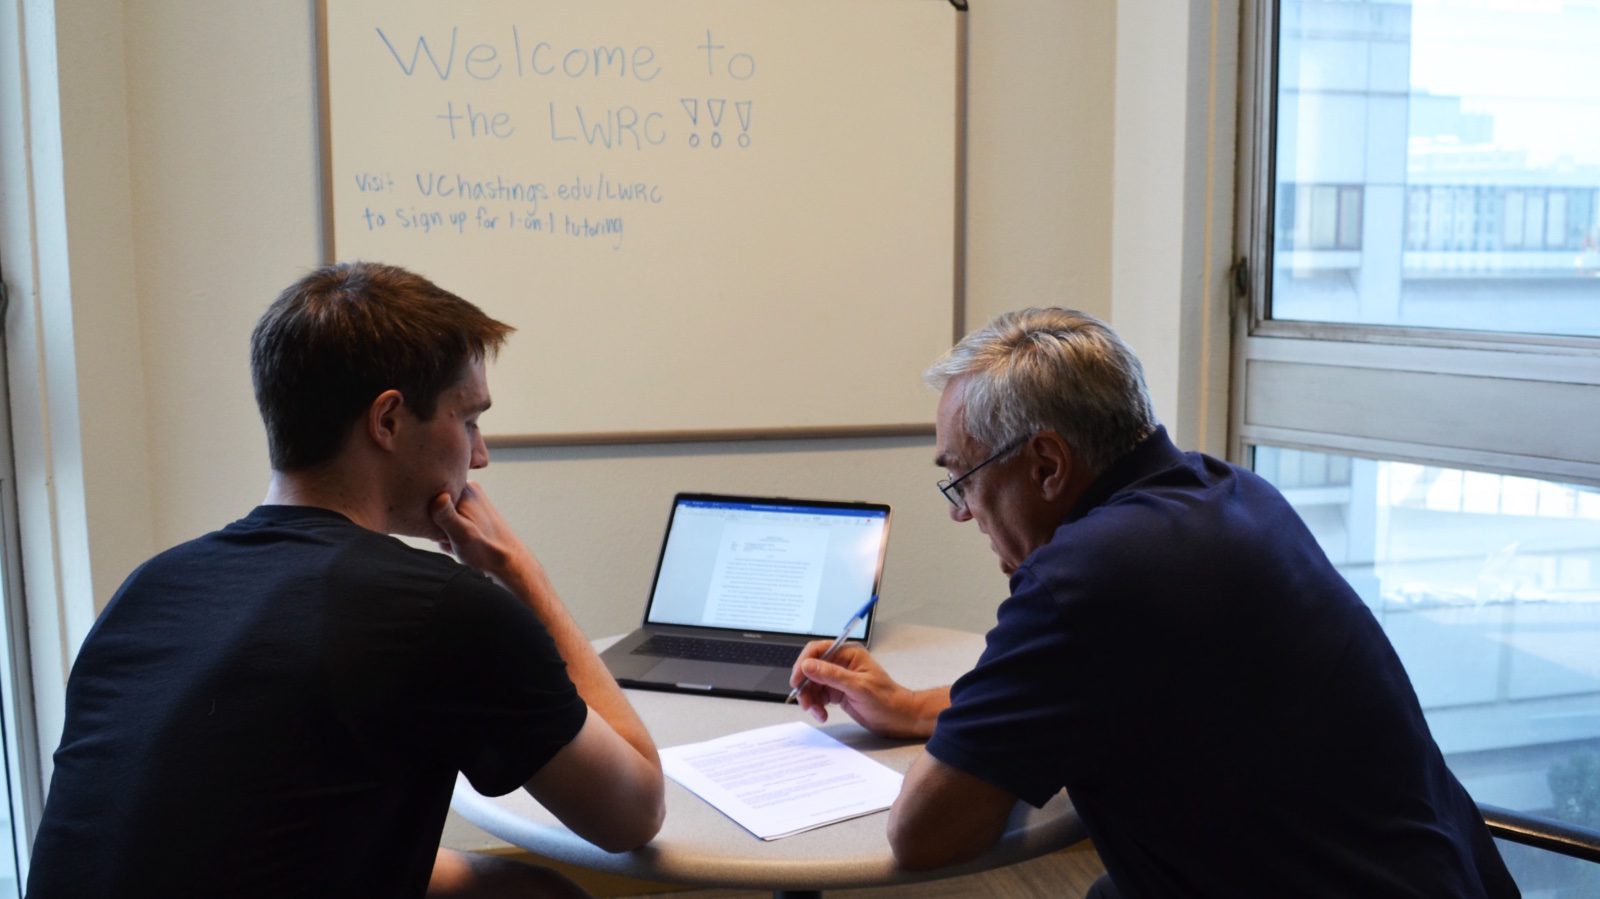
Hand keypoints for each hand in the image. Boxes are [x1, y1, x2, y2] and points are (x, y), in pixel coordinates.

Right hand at [429, 481, 538, 585]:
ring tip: (458, 543)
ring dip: (444, 534)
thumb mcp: (462, 534)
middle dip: (438, 527)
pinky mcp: (471, 513)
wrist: (507, 561)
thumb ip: (446, 516)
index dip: (430, 517)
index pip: (429, 497)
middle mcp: (467, 490)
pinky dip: (451, 536)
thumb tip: (438, 496)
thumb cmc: (485, 550)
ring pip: (441, 518)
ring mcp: (469, 502)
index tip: (444, 532)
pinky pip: (450, 523)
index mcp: (464, 487)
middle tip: (453, 540)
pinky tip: (461, 544)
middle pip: (434, 507)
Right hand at [789, 641, 939, 739]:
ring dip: (810, 699)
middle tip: (804, 702)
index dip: (803, 663)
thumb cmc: (887, 700)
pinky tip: (822, 715)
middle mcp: (842, 663)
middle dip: (805, 686)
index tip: (797, 680)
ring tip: (817, 712)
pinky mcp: (838, 692)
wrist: (899, 718)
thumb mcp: (858, 687)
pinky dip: (817, 706)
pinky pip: (819, 696)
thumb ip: (832, 675)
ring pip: (813, 684)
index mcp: (849, 653)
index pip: (817, 650)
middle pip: (811, 669)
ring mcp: (839, 678)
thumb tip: (808, 665)